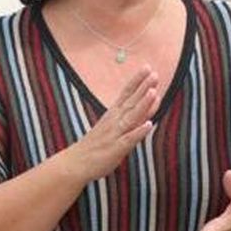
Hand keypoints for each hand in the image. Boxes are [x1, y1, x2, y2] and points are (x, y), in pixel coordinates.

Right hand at [63, 68, 157, 184]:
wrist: (75, 163)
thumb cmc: (95, 145)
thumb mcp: (112, 126)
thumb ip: (131, 115)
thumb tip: (149, 103)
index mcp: (113, 114)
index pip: (126, 93)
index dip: (137, 81)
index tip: (147, 67)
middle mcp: (114, 121)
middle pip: (130, 101)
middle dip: (143, 88)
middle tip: (154, 74)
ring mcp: (115, 134)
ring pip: (131, 117)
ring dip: (142, 105)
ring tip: (153, 92)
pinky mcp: (116, 149)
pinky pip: (129, 139)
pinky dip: (138, 132)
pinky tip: (149, 125)